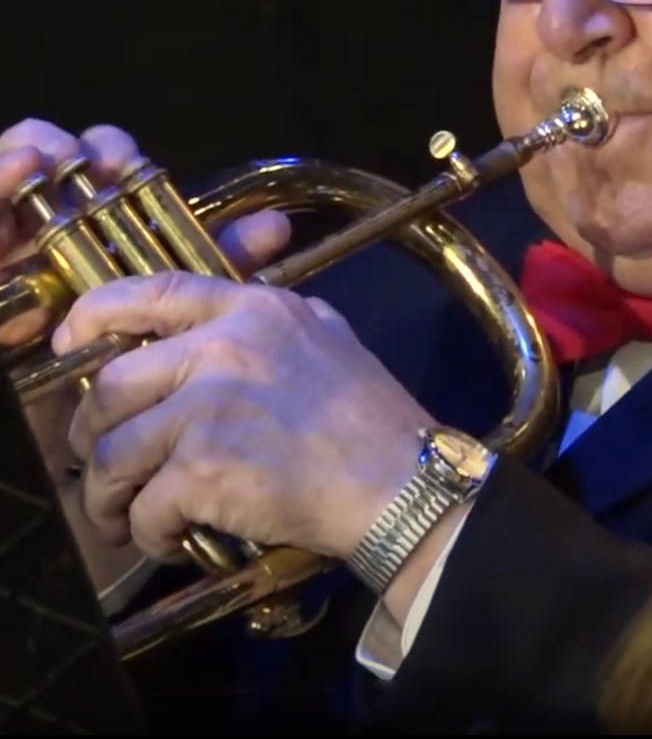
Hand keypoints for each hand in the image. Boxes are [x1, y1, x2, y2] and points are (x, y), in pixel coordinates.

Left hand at [52, 272, 437, 570]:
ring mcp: (208, 408)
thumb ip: (282, 316)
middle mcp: (222, 348)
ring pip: (114, 451)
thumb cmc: (371, 414)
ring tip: (123, 516)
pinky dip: (147, 533)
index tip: (71, 342)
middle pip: (112, 383)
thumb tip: (245, 311)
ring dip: (108, 494)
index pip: (153, 291)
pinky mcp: (203, 469)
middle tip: (102, 463)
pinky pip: (145, 507)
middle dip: (91, 432)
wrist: (399, 479)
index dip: (95, 314)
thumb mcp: (330, 335)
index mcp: (252, 310)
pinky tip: (169, 540)